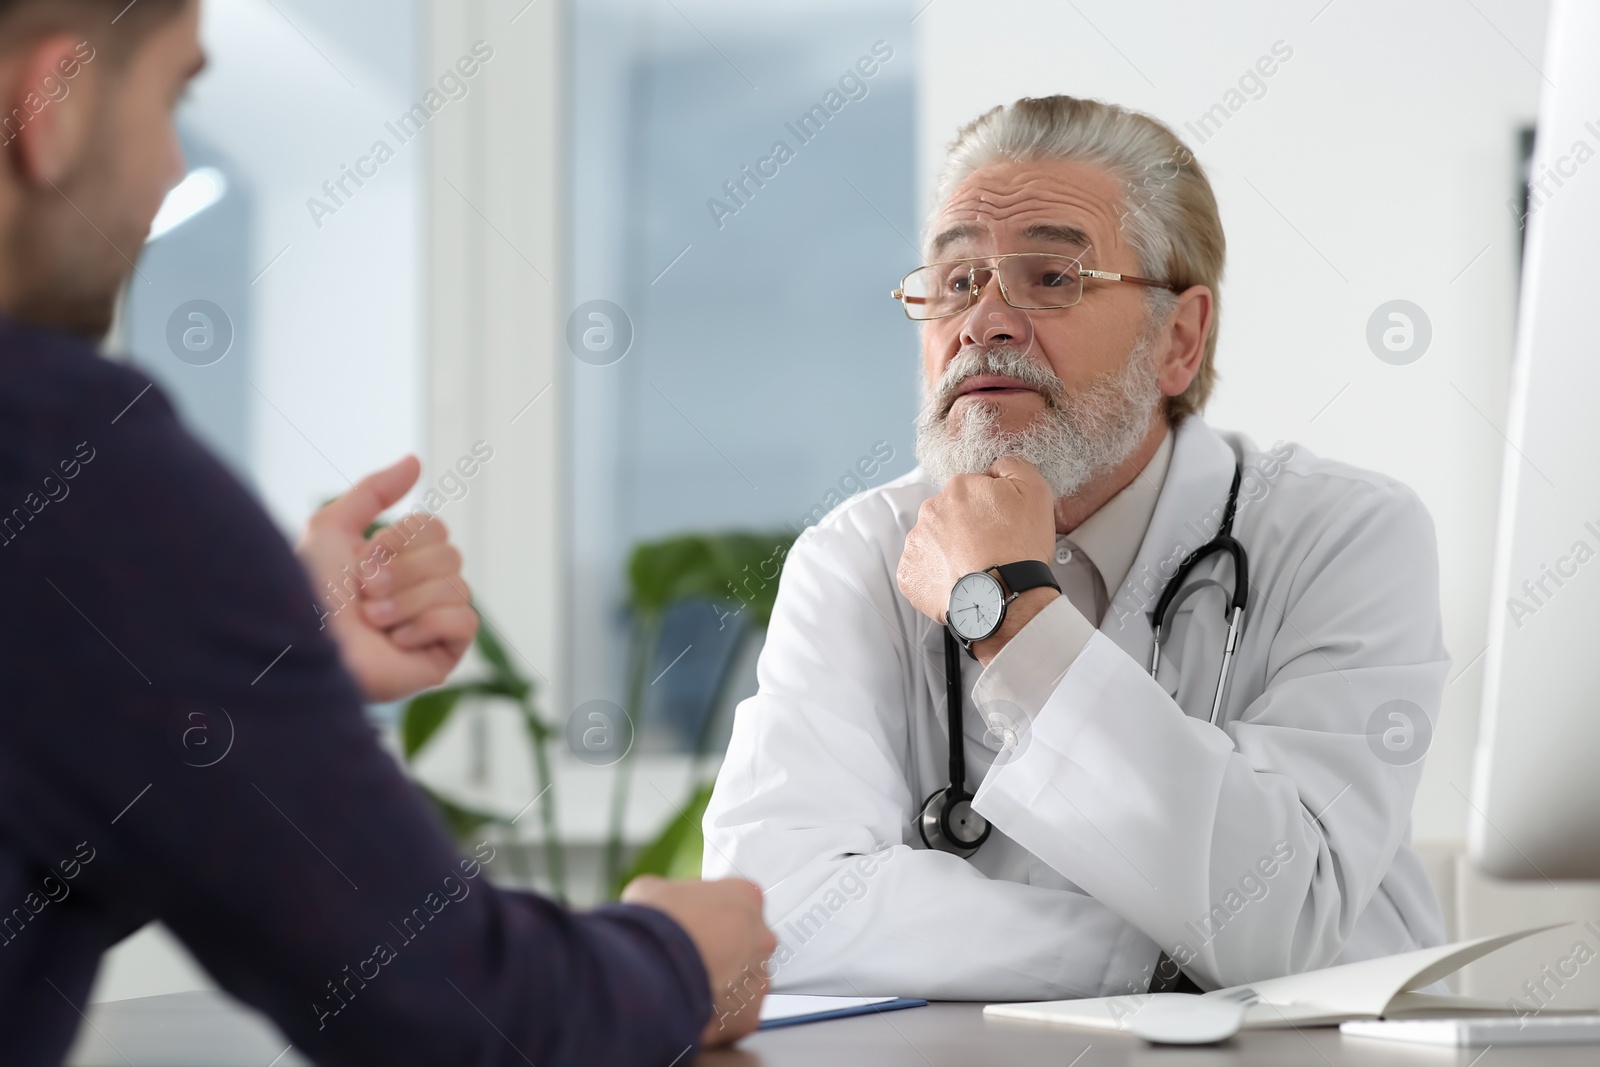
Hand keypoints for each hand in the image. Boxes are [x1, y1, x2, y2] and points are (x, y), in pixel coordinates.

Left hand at [296, 456, 478, 701]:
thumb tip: (416, 460)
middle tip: (366, 592)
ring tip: (373, 621)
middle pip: (451, 555)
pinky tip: (397, 641)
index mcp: (399, 561)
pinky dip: (428, 626)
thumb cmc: (309, 592)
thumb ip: (374, 491)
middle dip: (403, 572)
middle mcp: (420, 590)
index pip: (437, 529)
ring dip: (406, 601)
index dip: (402, 539)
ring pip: (458, 588)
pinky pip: (466, 622)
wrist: (305, 647)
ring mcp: (434, 624)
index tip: (363, 560)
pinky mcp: (444, 655)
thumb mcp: (331, 528)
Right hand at [622, 875, 776, 1047]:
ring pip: (744, 981)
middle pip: (747, 943)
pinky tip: (692, 1007)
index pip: (739, 903)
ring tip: (687, 984)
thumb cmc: (655, 926)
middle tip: (692, 956)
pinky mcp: (749, 1014)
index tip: (697, 923)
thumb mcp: (652, 889)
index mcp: (745, 897)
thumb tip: (660, 904)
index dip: (714, 915)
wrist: (648, 969)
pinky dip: (717, 1014)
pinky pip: (736, 1014)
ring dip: (722, 983)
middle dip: (724, 950)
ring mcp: (758, 977)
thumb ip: (671, 895)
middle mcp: (761, 936)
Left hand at [898, 454, 1055, 622]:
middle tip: (988, 549)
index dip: (986, 509)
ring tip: (974, 568)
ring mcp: (916, 544)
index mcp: (957, 489)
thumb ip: (1012, 466)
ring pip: (933, 542)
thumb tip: (996, 466)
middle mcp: (930, 512)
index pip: (968, 492)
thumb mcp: (1035, 491)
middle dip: (964, 529)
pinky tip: (958, 582)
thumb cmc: (1019, 549)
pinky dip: (936, 577)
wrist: (1004, 597)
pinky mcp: (909, 575)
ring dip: (949, 552)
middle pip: (947, 516)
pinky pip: (921, 571)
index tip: (997, 526)